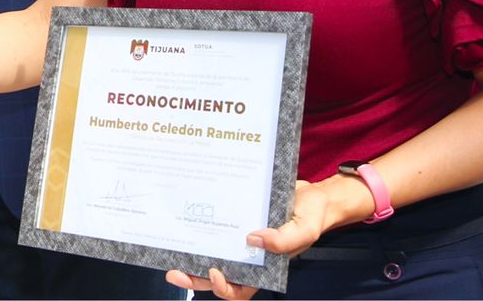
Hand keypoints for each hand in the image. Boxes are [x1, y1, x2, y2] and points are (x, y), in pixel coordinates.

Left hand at [164, 179, 331, 299]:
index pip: (239, 289)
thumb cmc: (311, 215)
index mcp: (264, 268)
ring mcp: (238, 240)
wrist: (312, 194)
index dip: (223, 287)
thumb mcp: (305, 229)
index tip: (213, 271)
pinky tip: (186, 220)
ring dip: (189, 257)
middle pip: (216, 276)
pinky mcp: (233, 221)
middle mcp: (247, 257)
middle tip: (174, 272)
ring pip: (209, 254)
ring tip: (170, 250)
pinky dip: (200, 228)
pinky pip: (213, 228)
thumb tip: (253, 240)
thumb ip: (284, 240)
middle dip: (193, 278)